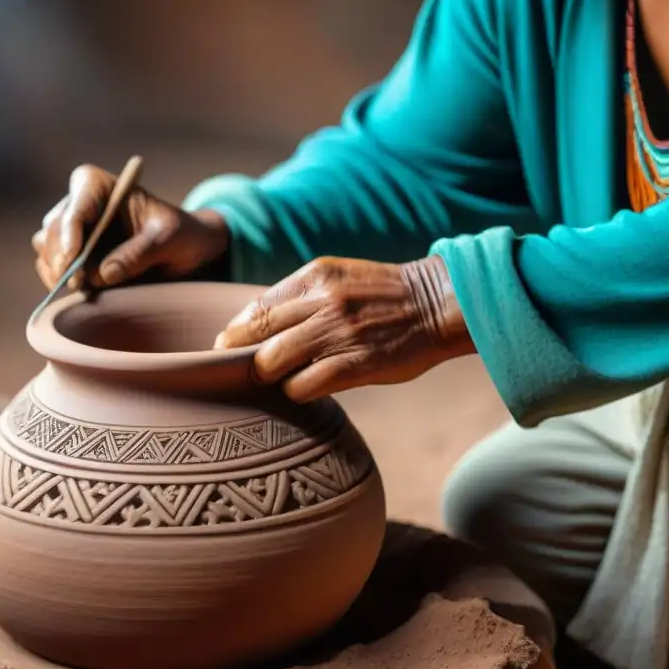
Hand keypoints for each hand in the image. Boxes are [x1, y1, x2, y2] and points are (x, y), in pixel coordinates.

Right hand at [33, 164, 230, 290]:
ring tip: (79, 288)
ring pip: (46, 246)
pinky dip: (56, 278)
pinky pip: (49, 264)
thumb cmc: (179, 233)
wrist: (184, 248)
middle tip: (77, 284)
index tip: (74, 259)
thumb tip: (103, 274)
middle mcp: (78, 202)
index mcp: (99, 186)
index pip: (76, 207)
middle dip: (61, 257)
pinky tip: (76, 291)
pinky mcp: (70, 252)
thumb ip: (139, 253)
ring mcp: (71, 228)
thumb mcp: (169, 239)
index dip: (70, 233)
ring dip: (56, 269)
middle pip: (54, 229)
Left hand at [213, 255, 474, 402]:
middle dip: (240, 359)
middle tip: (241, 373)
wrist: (438, 304)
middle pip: (253, 336)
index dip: (234, 335)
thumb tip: (251, 327)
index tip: (230, 351)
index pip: (253, 309)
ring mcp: (338, 333)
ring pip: (271, 363)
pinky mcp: (356, 364)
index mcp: (313, 277)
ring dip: (267, 377)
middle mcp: (322, 301)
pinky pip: (304, 385)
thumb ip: (297, 298)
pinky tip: (305, 389)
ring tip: (277, 381)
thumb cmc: (381, 297)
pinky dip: (295, 392)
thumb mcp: (337, 279)